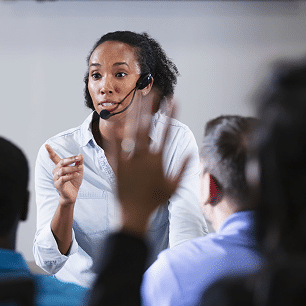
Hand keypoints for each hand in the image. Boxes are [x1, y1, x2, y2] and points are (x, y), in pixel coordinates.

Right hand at [46, 144, 83, 205]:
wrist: (73, 194)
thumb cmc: (74, 182)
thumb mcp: (78, 170)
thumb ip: (79, 163)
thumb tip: (80, 155)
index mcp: (59, 167)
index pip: (54, 158)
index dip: (50, 151)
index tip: (46, 145)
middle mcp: (56, 171)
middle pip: (61, 162)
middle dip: (71, 159)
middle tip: (79, 158)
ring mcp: (56, 178)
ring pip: (63, 170)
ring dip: (73, 168)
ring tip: (80, 169)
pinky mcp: (58, 185)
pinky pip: (63, 178)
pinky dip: (71, 175)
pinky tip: (77, 174)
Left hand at [111, 100, 188, 236]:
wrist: (133, 215)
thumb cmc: (154, 202)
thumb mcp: (173, 187)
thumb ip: (182, 169)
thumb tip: (192, 153)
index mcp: (158, 160)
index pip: (166, 131)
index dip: (170, 114)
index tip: (173, 100)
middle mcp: (143, 157)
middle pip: (146, 126)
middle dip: (149, 107)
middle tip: (151, 91)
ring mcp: (128, 160)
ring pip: (130, 132)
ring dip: (133, 114)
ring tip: (135, 100)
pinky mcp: (115, 165)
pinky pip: (114, 146)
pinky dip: (114, 134)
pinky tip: (114, 121)